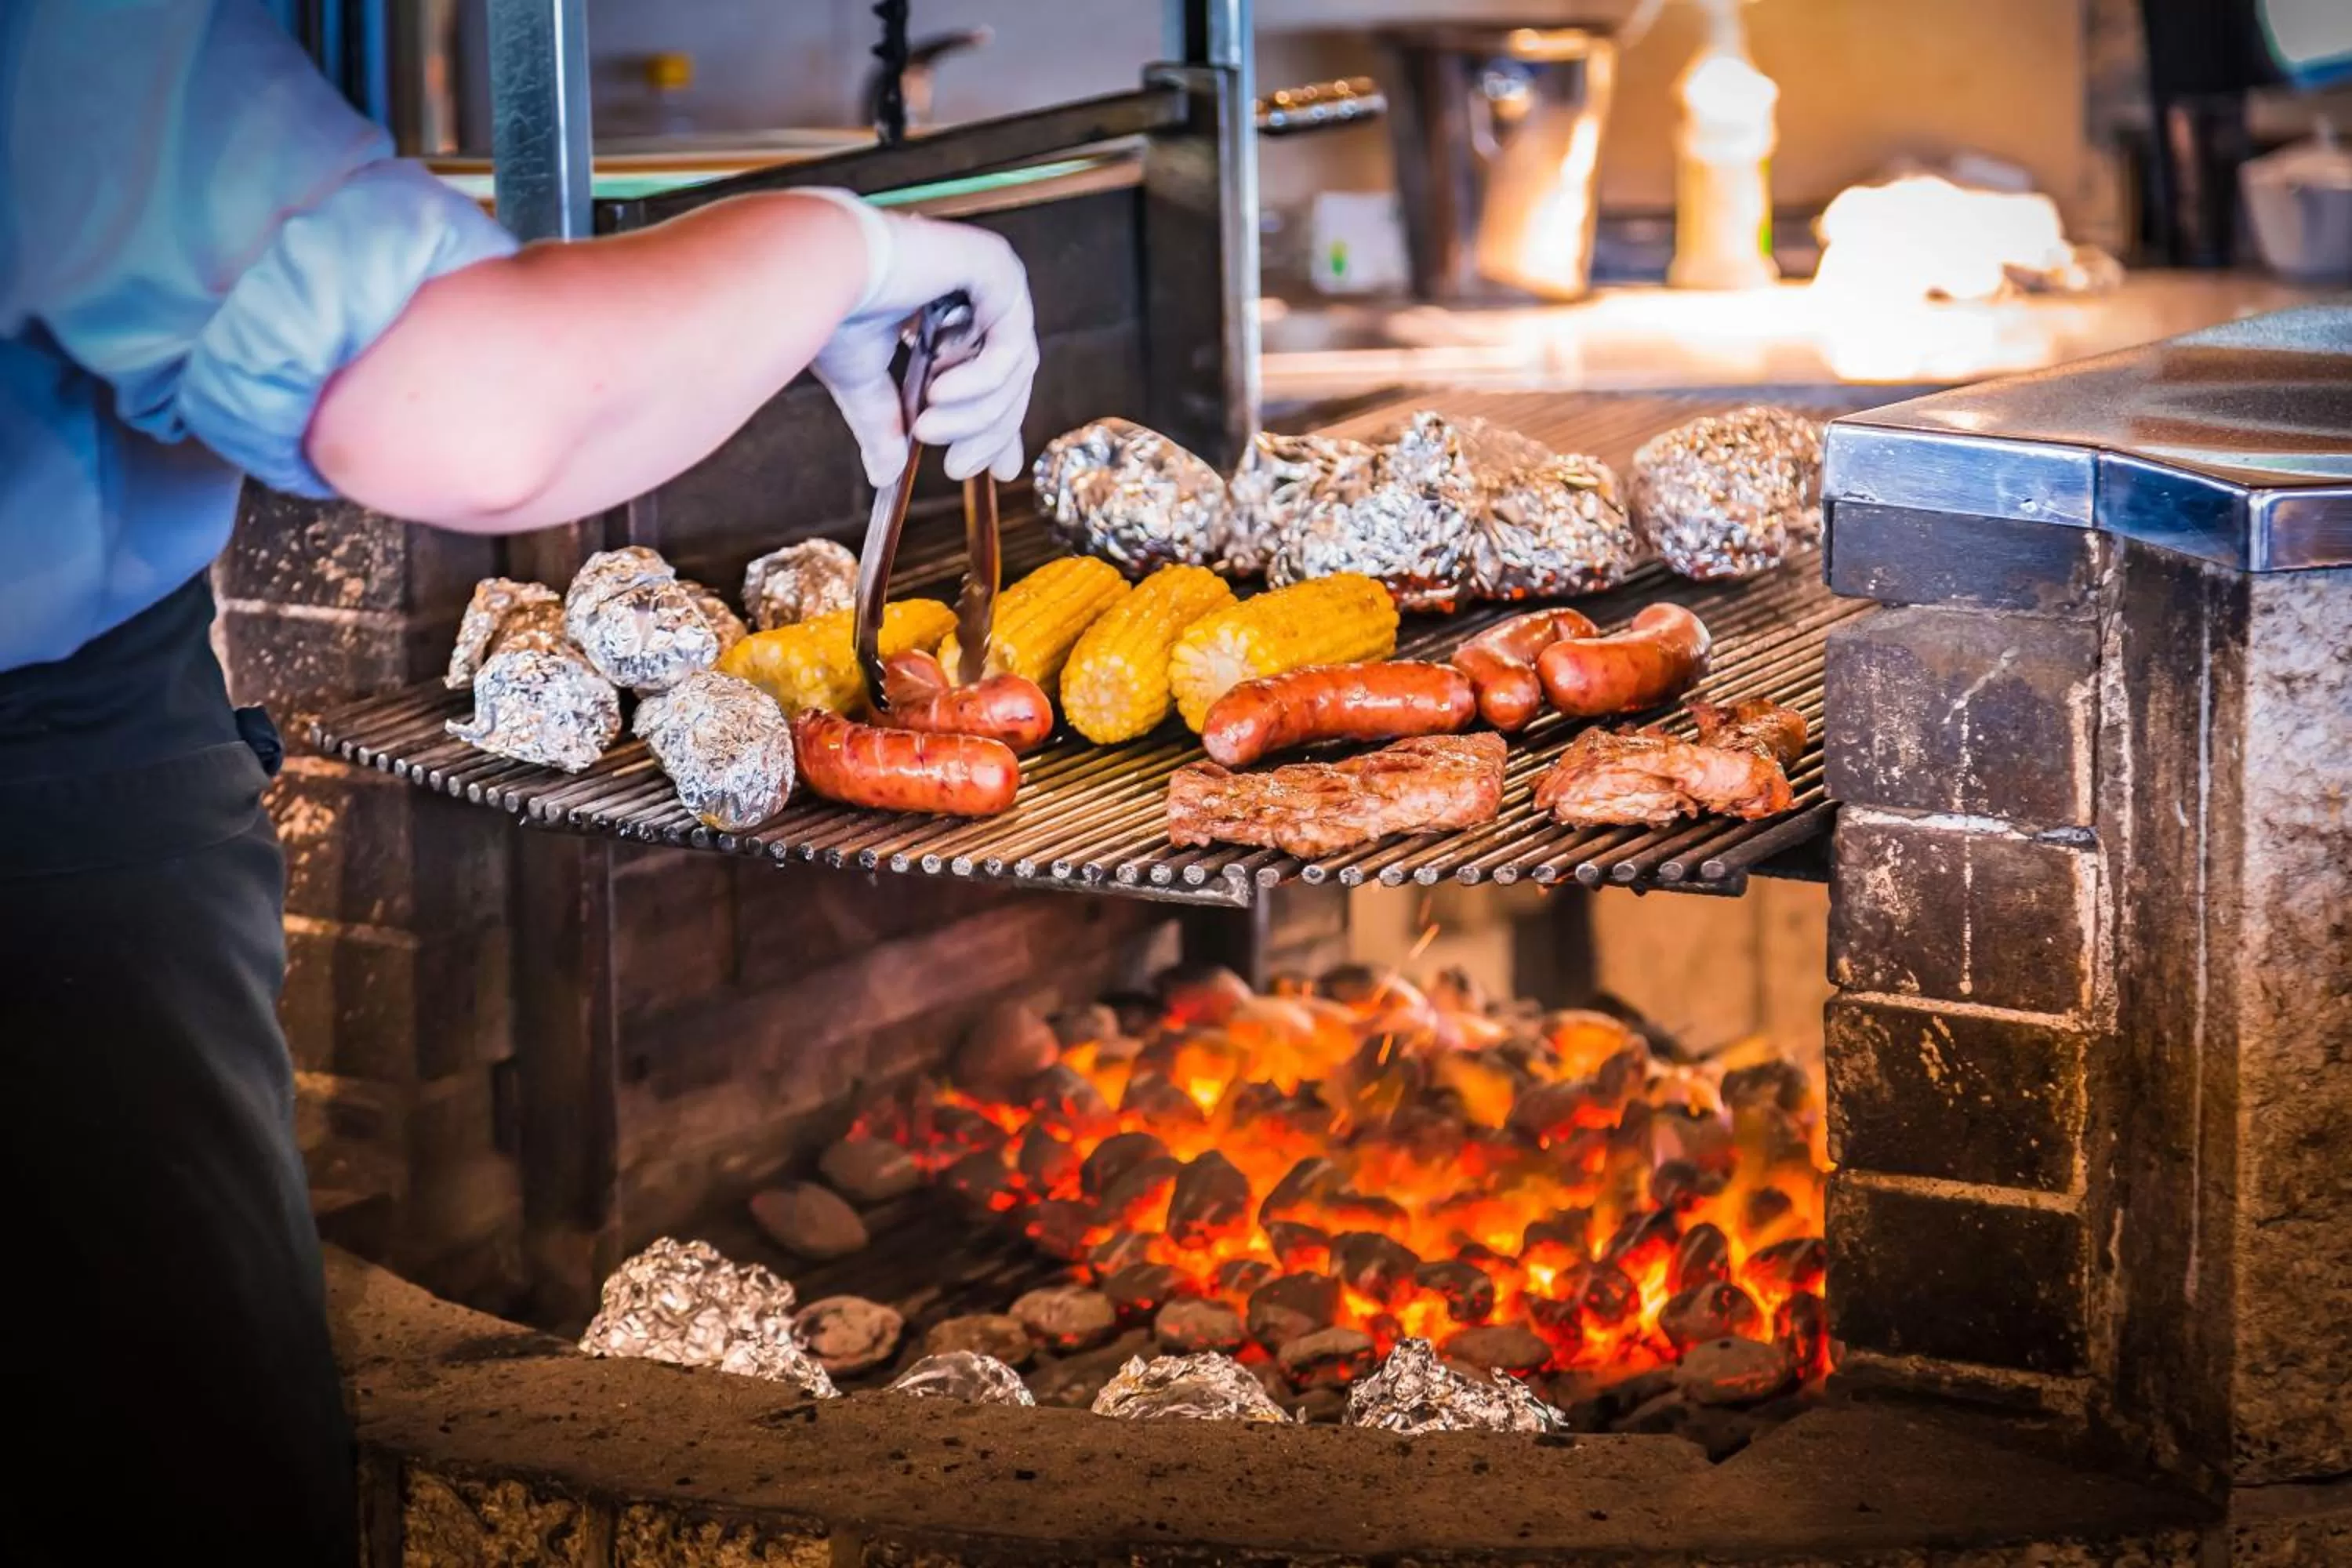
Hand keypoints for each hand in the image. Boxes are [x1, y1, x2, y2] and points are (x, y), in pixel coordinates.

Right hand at [802, 193, 1038, 487]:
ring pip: (1014, 367)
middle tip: (957, 468)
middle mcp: (974, 289)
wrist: (814, 269)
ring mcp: (989, 274)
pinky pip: (1010, 341)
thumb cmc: (827, 307)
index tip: (999, 471)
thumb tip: (885, 474)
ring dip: (975, 412)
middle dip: (987, 430)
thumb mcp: (864, 382)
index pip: (993, 373)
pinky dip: (981, 378)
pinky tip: (939, 393)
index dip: (998, 426)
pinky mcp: (994, 265)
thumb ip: (885, 423)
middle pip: (1011, 376)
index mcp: (946, 310)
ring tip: (927, 428)